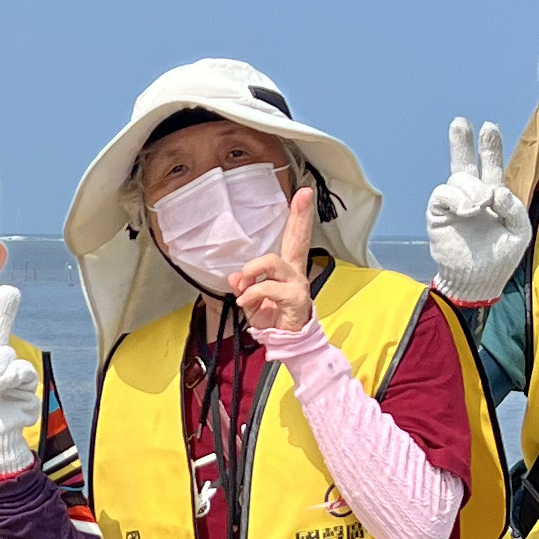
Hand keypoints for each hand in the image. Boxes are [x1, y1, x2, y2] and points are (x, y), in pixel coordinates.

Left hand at [227, 188, 317, 338]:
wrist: (287, 345)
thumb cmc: (272, 320)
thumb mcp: (251, 301)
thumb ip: (244, 286)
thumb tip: (235, 276)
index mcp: (285, 270)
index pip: (293, 239)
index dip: (299, 217)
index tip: (304, 193)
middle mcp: (295, 273)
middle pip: (298, 240)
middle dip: (300, 217)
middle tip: (303, 196)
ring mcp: (297, 284)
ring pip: (271, 262)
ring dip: (251, 273)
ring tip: (244, 288)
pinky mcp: (295, 298)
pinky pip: (267, 287)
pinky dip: (251, 293)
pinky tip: (246, 301)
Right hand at [424, 117, 529, 304]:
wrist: (476, 282)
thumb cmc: (500, 258)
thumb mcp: (519, 232)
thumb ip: (514, 208)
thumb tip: (494, 190)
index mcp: (493, 198)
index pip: (491, 167)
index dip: (490, 148)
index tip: (489, 126)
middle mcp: (472, 196)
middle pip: (466, 163)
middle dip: (463, 142)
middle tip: (461, 122)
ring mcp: (455, 205)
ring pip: (459, 179)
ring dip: (472, 188)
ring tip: (478, 206)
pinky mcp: (439, 214)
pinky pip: (443, 194)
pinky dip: (457, 198)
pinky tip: (467, 210)